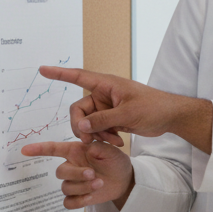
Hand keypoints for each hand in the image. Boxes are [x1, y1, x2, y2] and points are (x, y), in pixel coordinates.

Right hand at [21, 140, 134, 210]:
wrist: (125, 179)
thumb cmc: (116, 161)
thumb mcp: (111, 151)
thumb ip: (99, 148)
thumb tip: (88, 149)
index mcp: (76, 152)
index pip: (53, 149)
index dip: (38, 149)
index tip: (24, 150)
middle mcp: (71, 167)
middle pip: (60, 172)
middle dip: (76, 174)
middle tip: (93, 174)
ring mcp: (73, 183)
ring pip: (66, 187)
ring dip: (82, 187)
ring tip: (100, 183)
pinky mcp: (78, 197)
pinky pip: (68, 202)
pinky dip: (78, 201)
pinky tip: (91, 197)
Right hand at [38, 66, 210, 149]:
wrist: (170, 117)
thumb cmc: (154, 107)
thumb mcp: (128, 113)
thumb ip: (103, 120)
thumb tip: (81, 126)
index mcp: (106, 84)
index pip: (78, 76)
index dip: (59, 74)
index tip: (42, 69)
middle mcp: (103, 94)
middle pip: (78, 110)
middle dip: (82, 126)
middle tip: (89, 140)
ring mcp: (106, 108)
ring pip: (87, 123)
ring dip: (95, 134)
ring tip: (113, 140)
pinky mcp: (111, 119)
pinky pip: (98, 130)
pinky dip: (104, 137)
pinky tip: (118, 142)